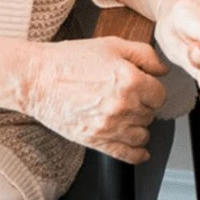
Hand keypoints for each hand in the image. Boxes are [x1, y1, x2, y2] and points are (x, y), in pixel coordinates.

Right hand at [18, 37, 168, 162]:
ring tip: (129, 117)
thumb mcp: (112, 45)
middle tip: (131, 98)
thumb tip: (163, 70)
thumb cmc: (69, 60)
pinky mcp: (95, 141)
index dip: (153, 90)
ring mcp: (109, 126)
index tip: (145, 88)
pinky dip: (137, 154)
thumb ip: (145, 55)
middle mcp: (122, 106)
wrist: (36, 80)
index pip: (160, 95)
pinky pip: (126, 154)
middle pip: (151, 115)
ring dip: (139, 126)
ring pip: (142, 135)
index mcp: (130, 81)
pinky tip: (140, 150)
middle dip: (144, 106)